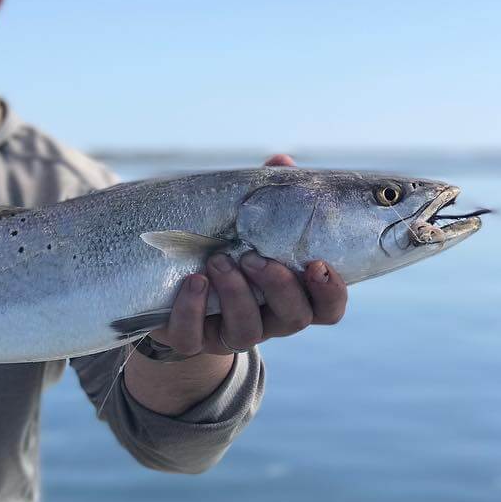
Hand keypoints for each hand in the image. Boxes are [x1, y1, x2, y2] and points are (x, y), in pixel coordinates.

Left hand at [148, 155, 347, 356]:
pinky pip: (192, 337)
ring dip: (235, 294)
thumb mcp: (247, 224)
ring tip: (217, 260)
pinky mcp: (191, 340)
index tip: (316, 264)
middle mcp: (267, 320)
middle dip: (278, 286)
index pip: (328, 308)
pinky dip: (191, 310)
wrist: (170, 290)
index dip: (330, 292)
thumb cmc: (223, 248)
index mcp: (291, 296)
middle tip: (254, 257)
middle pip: (294, 318)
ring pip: (246, 332)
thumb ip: (268, 197)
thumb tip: (282, 161)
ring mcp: (229, 334)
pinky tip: (192, 282)